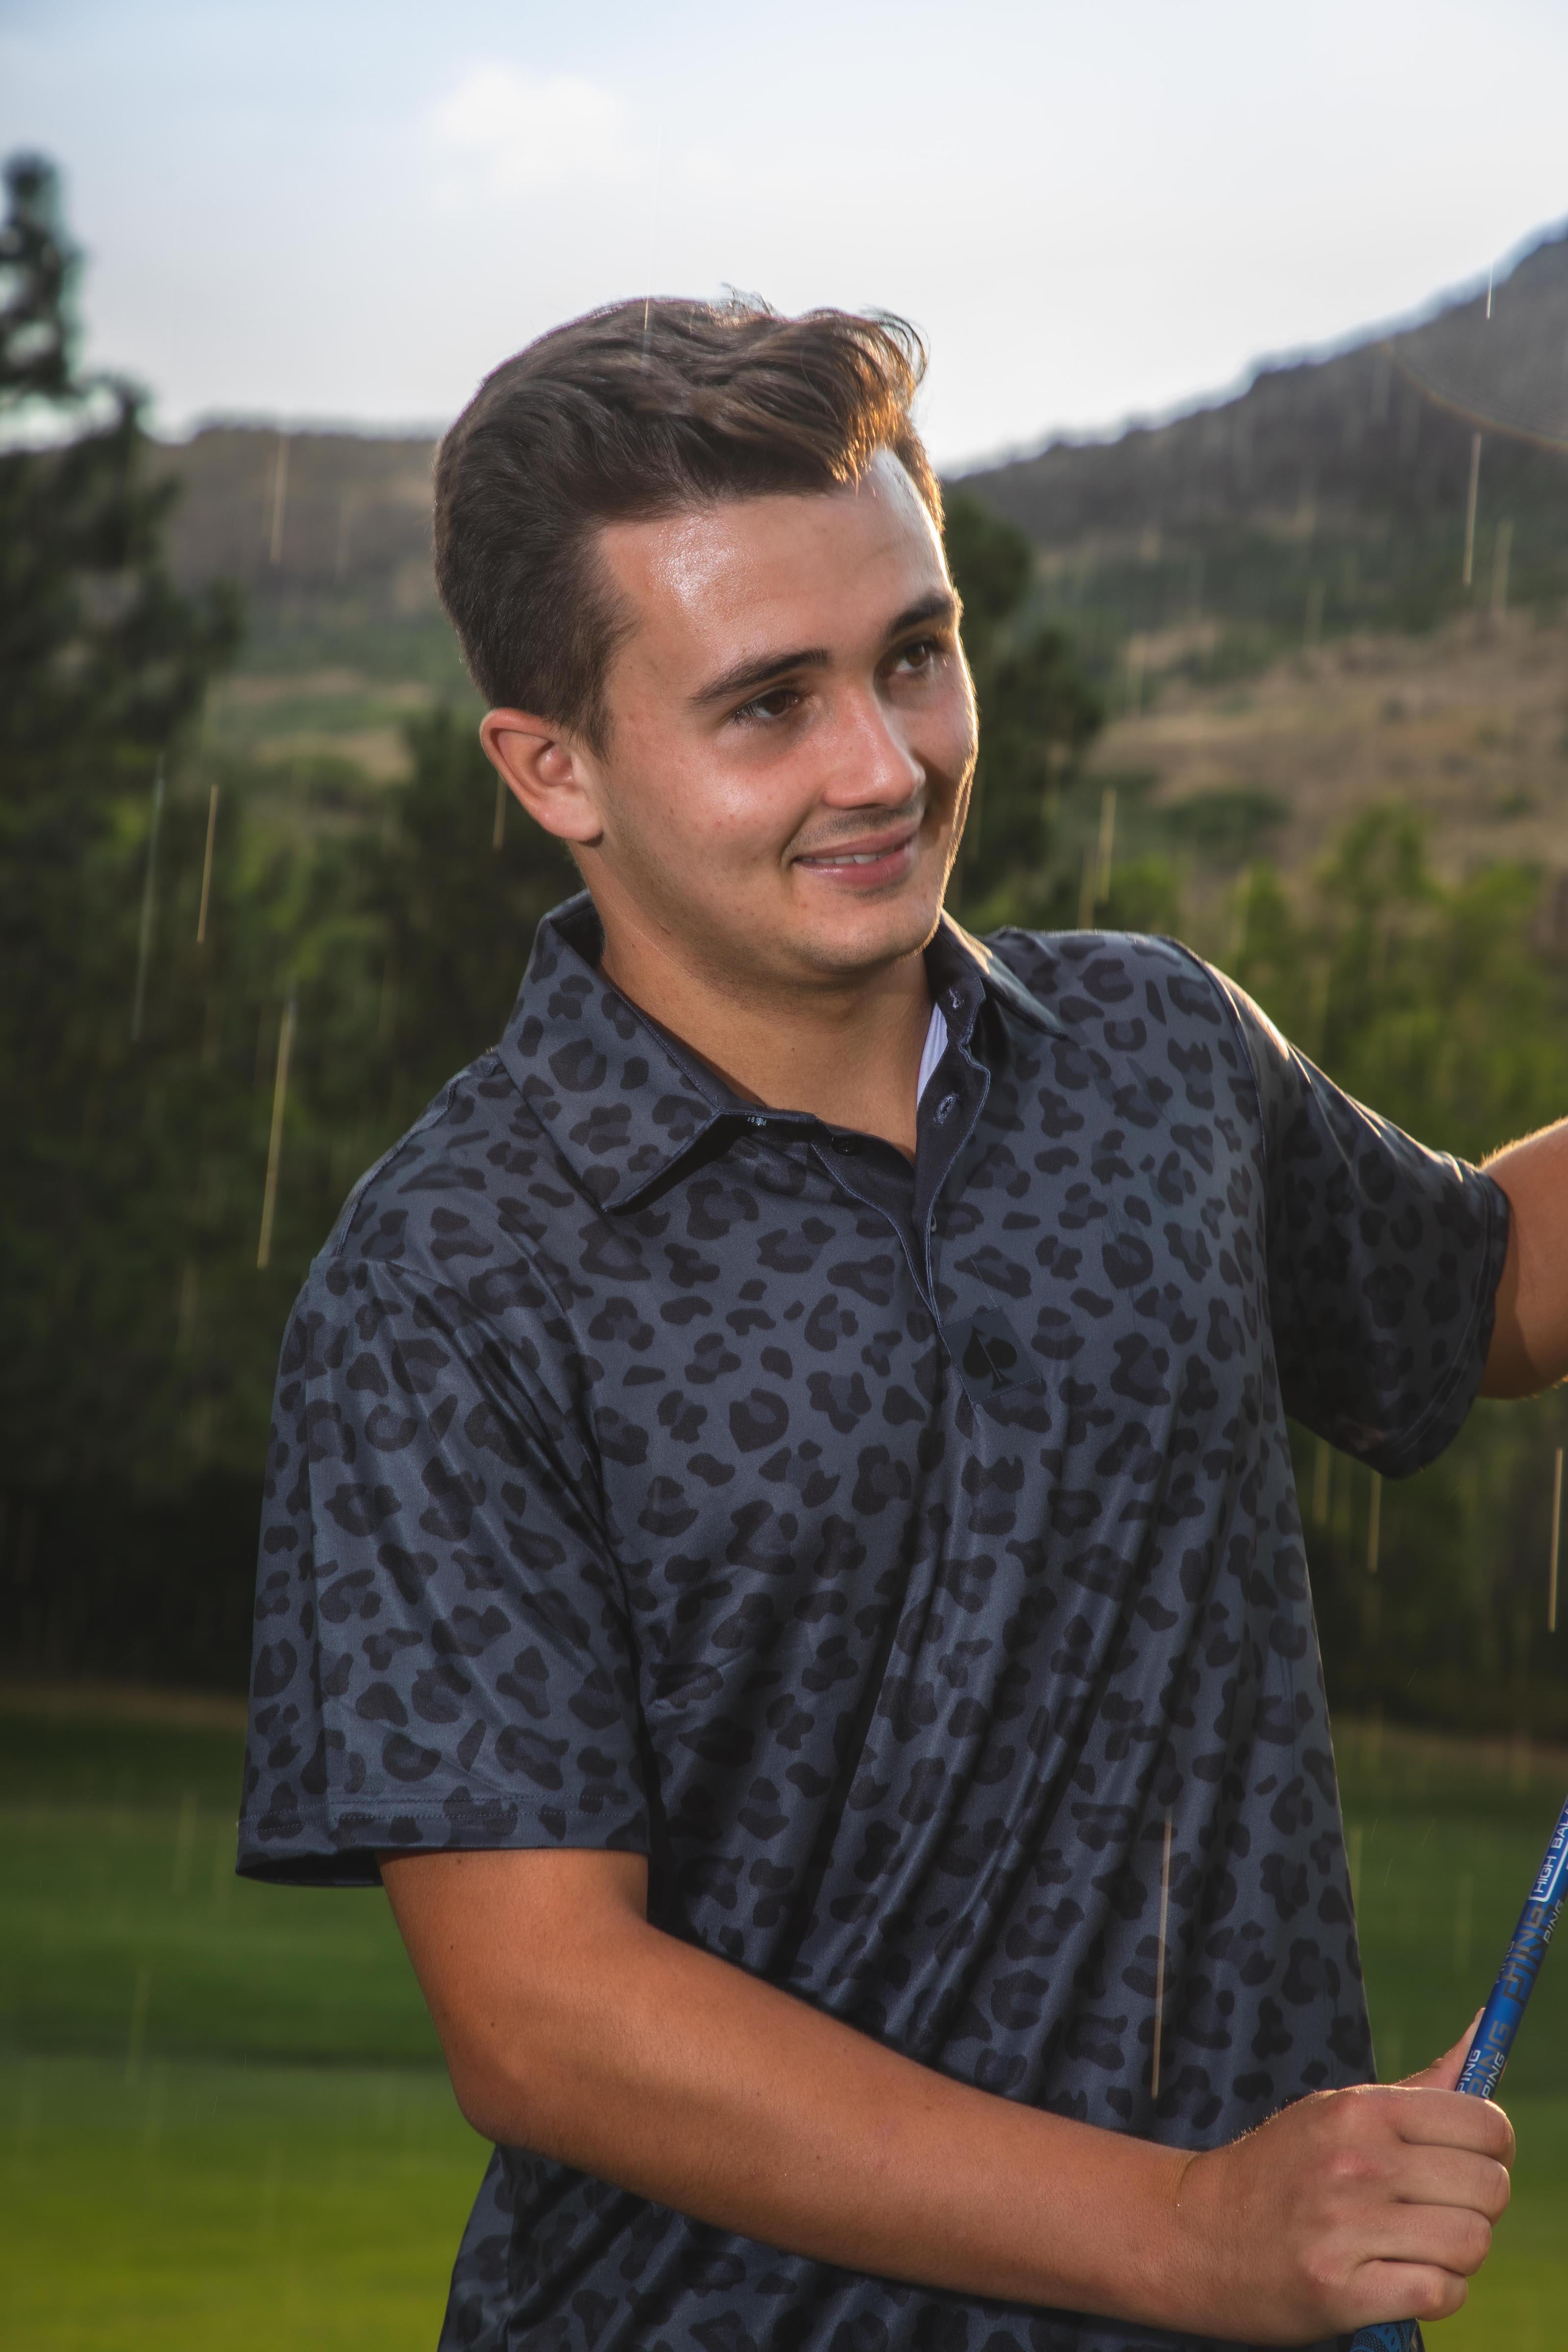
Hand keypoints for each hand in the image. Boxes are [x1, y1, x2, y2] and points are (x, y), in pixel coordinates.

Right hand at [1169, 2023, 1513, 2344]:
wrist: (1196, 2233)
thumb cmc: (1283, 2169)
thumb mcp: (1340, 2111)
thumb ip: (1422, 2086)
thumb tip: (1486, 2028)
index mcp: (1360, 2110)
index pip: (1483, 2123)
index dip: (1493, 2147)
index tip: (1468, 2160)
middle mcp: (1356, 2162)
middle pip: (1489, 2188)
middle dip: (1478, 2204)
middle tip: (1439, 2208)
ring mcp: (1346, 2227)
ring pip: (1472, 2243)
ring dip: (1456, 2254)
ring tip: (1414, 2245)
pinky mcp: (1341, 2291)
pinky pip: (1440, 2293)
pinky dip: (1434, 2293)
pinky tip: (1398, 2278)